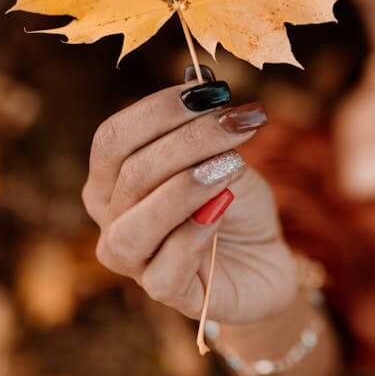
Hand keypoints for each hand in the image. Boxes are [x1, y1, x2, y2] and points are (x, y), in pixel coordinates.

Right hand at [82, 67, 298, 323]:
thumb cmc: (232, 199)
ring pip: (136, 223)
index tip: (211, 92)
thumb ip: (206, 125)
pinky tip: (223, 208)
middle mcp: (110, 217)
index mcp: (112, 177)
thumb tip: (202, 83)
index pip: (113, 138)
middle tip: (239, 122)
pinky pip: (165, 266)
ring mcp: (132, 260)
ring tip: (232, 166)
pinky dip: (196, 231)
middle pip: (132, 172)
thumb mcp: (223, 153)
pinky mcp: (164, 292)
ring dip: (187, 186)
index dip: (158, 110)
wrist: (264, 256)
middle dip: (189, 140)